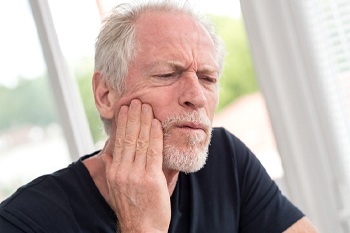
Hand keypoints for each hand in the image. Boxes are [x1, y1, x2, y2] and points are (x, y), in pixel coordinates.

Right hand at [102, 99, 169, 232]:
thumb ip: (114, 167)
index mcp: (114, 171)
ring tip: (146, 106)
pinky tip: (156, 124)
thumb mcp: (116, 187)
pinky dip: (154, 135)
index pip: (118, 141)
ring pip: (139, 141)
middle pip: (127, 138)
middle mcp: (121, 171)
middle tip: (136, 100)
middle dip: (132, 117)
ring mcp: (135, 174)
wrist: (141, 229)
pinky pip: (152, 151)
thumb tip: (109, 152)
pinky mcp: (150, 179)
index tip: (124, 109)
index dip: (122, 123)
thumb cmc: (132, 207)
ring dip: (143, 121)